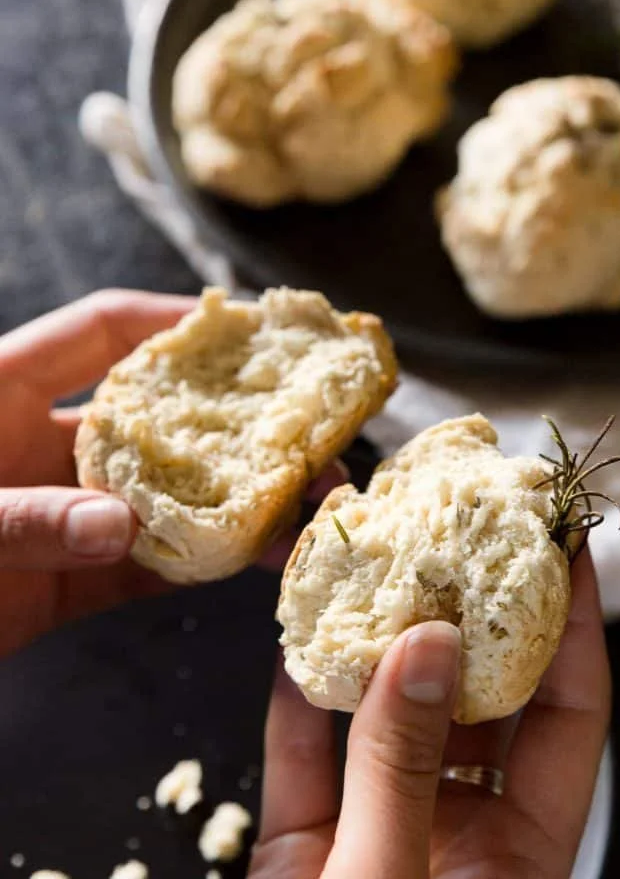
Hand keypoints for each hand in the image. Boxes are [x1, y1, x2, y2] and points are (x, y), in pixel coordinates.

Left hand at [0, 290, 343, 657]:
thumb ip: (18, 517)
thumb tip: (119, 525)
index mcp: (2, 391)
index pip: (103, 331)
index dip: (174, 320)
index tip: (252, 327)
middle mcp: (40, 444)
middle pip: (154, 418)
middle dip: (232, 424)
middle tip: (305, 435)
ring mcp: (59, 514)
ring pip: (161, 497)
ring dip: (229, 503)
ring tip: (300, 508)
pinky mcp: (64, 581)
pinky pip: (142, 565)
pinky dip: (192, 565)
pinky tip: (246, 564)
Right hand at [250, 550, 610, 878]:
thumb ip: (400, 767)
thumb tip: (427, 643)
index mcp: (513, 853)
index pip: (566, 714)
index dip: (571, 626)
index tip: (561, 548)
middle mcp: (454, 832)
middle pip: (472, 697)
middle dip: (462, 611)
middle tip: (455, 532)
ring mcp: (376, 832)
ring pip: (384, 716)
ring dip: (371, 645)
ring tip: (370, 564)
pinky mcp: (303, 844)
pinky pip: (305, 754)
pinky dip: (296, 698)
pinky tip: (293, 640)